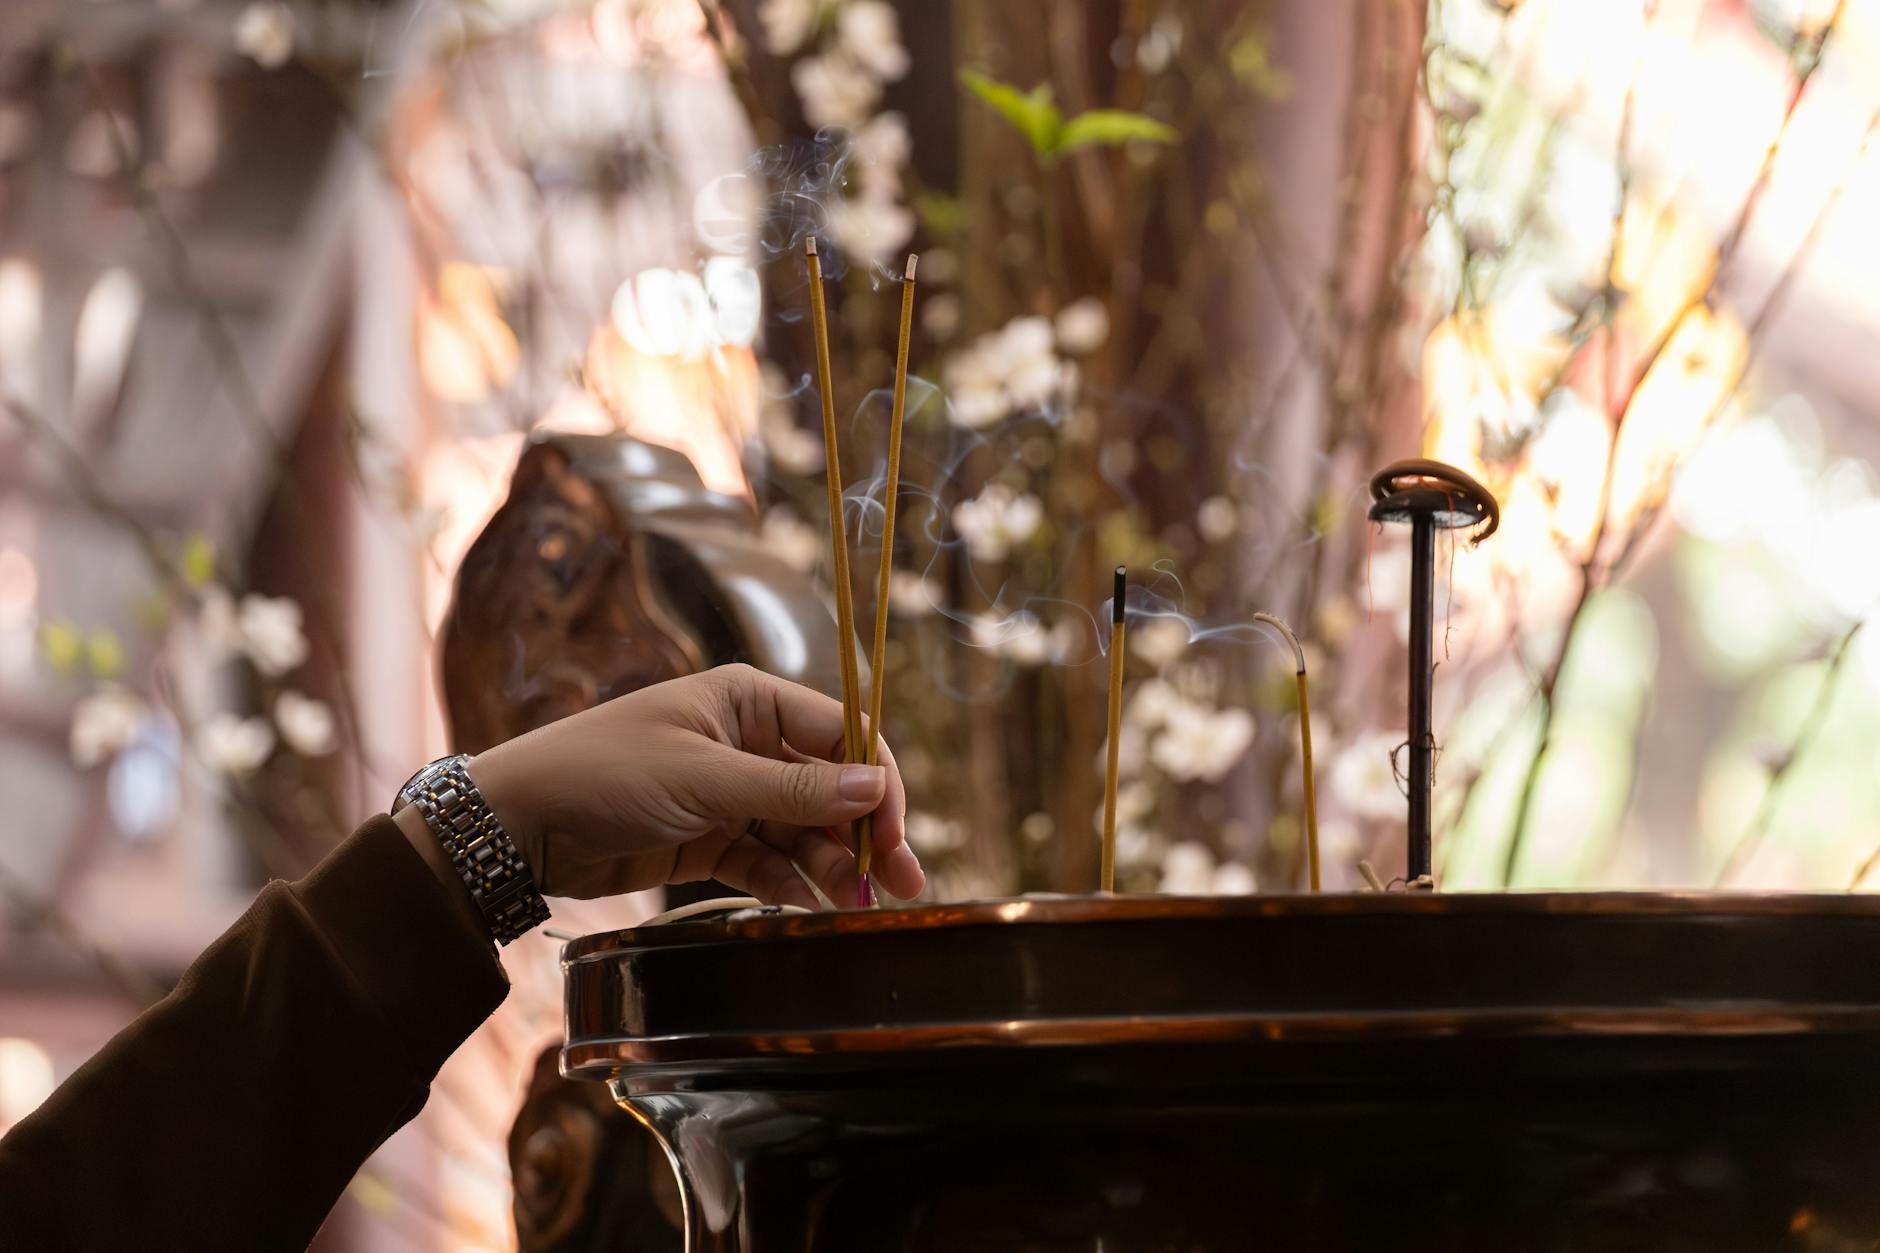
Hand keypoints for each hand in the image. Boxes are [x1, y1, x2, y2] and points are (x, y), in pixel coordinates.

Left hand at [459, 664, 922, 907]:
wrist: (517, 823)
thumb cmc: (603, 773)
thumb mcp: (701, 778)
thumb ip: (789, 788)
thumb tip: (873, 787)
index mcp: (749, 699)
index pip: (842, 734)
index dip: (875, 783)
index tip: (891, 835)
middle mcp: (748, 740)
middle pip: (830, 786)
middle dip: (866, 833)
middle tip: (906, 885)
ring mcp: (730, 791)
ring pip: (804, 829)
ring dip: (833, 865)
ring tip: (857, 907)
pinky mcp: (709, 837)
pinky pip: (768, 859)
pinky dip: (791, 882)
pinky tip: (812, 907)